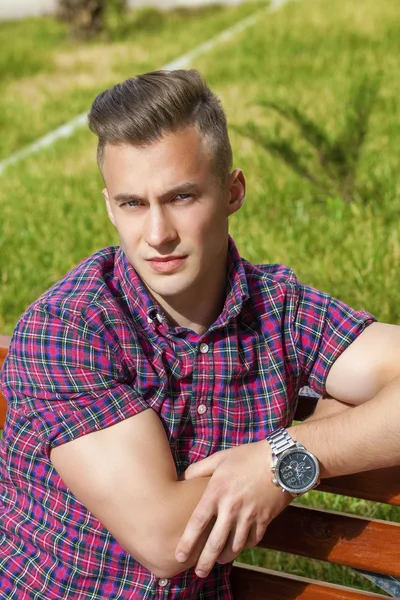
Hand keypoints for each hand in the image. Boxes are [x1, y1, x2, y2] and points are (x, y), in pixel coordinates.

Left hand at [174, 441, 292, 577]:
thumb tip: (183, 478)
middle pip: (215, 542)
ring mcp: (249, 515)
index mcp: (216, 492)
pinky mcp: (264, 519)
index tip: (179, 556)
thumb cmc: (247, 457)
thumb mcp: (220, 458)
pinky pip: (252, 540)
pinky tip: (240, 545)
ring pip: (235, 546)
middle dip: (205, 561)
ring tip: (219, 561)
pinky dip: (245, 545)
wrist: (280, 460)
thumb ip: (199, 469)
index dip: (187, 542)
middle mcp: (231, 507)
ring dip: (225, 557)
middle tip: (199, 573)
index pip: (197, 522)